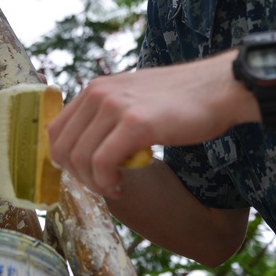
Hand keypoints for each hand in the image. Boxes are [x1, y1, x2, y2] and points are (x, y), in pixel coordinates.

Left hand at [47, 53, 255, 197]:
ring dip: (93, 182)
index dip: (65, 160)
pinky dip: (105, 181)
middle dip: (78, 176)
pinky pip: (101, 163)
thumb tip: (90, 145)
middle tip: (103, 185)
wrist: (219, 88)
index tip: (86, 174)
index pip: (56, 130)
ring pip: (79, 158)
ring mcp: (114, 106)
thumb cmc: (182, 100)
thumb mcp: (134, 98)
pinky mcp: (134, 123)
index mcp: (95, 88)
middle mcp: (98, 93)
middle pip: (63, 148)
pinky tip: (120, 184)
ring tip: (114, 186)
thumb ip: (110, 115)